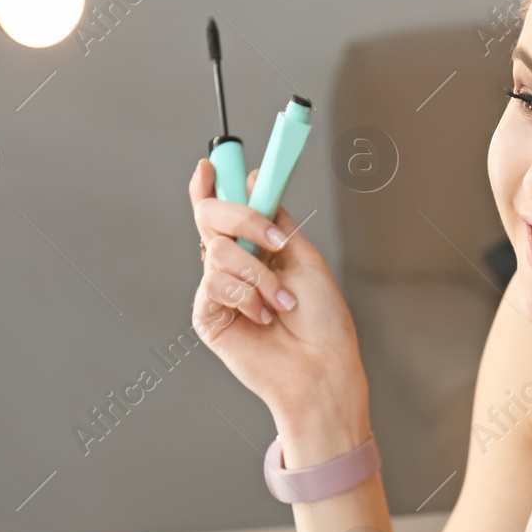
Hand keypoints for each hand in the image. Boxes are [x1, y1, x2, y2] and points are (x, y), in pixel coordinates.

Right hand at [189, 157, 367, 431]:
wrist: (321, 367)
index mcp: (259, 247)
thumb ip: (276, 221)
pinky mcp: (208, 315)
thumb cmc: (323, 322)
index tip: (212, 164)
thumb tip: (255, 181)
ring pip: (217, 250)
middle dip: (242, 219)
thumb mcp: (305, 258)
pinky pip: (214, 283)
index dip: (215, 184)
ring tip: (282, 303)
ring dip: (259, 275)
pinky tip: (263, 317)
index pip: (226, 208)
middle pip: (211, 217)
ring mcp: (220, 289)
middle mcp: (236, 264)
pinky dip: (246, 295)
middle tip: (275, 242)